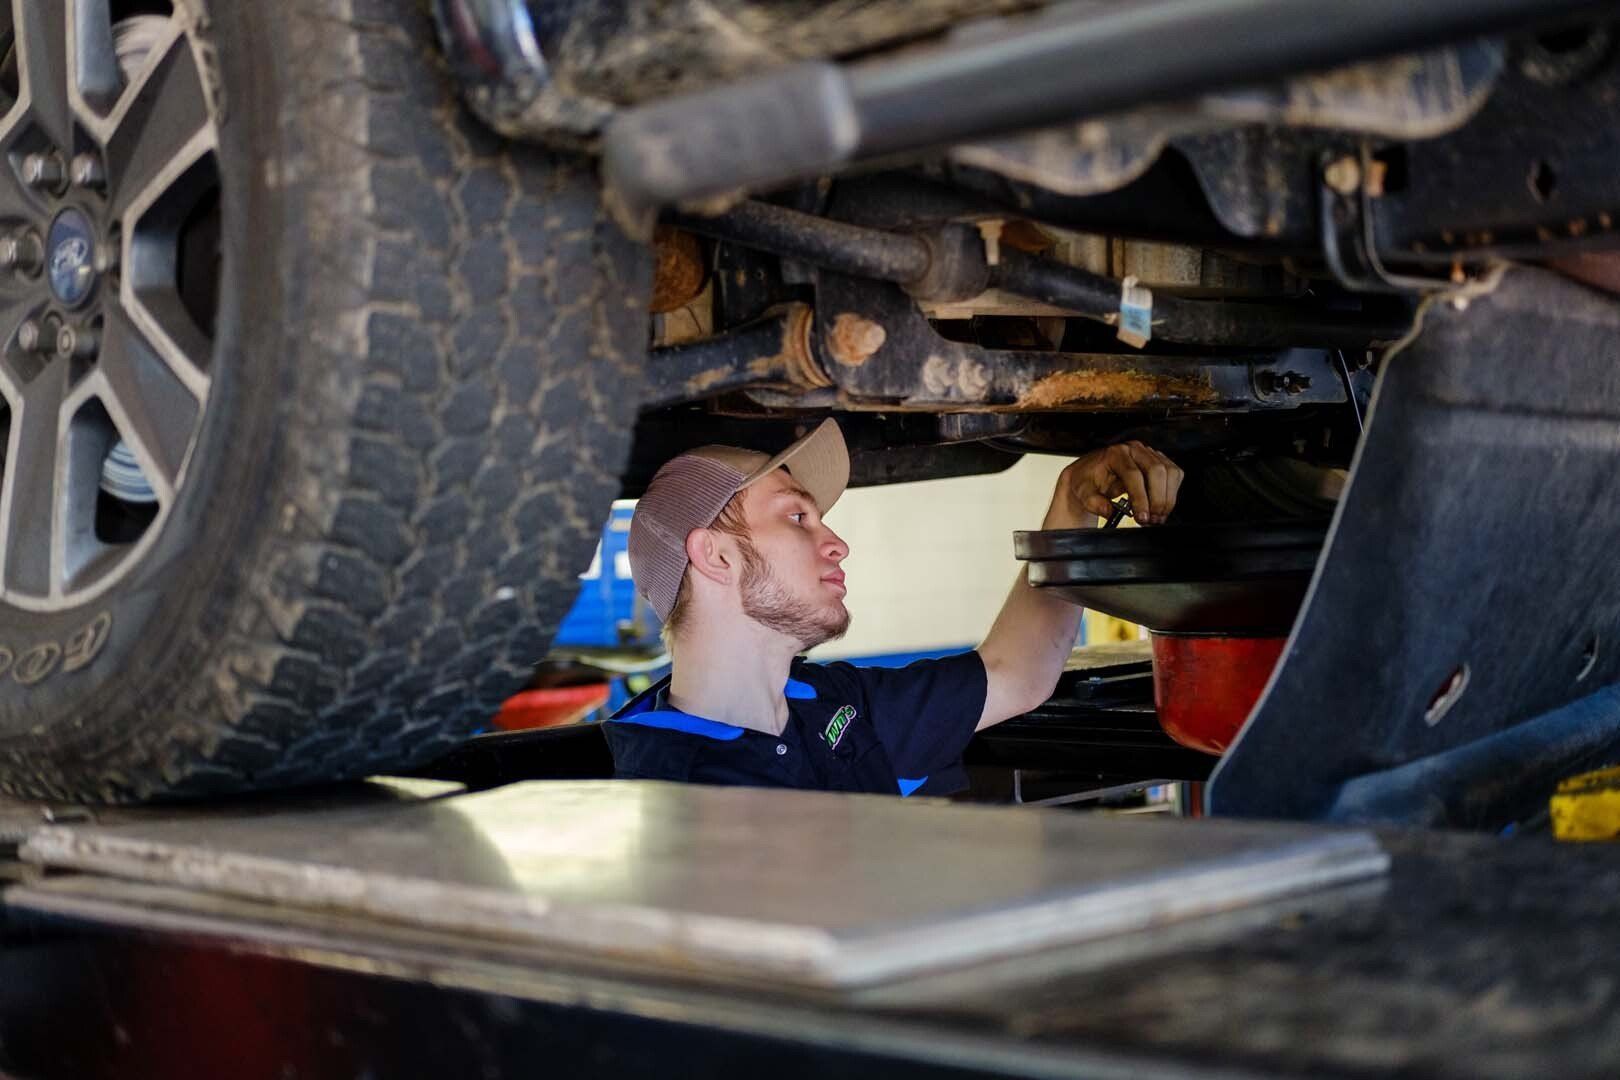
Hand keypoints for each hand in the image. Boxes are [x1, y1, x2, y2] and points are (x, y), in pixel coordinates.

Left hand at [1051, 441, 1183, 526]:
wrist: (1090, 474)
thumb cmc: (1087, 481)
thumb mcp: (1083, 493)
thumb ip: (1094, 503)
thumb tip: (1109, 510)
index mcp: (1115, 454)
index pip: (1133, 474)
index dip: (1141, 498)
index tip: (1142, 517)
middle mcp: (1134, 450)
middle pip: (1157, 470)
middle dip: (1158, 499)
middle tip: (1152, 520)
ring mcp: (1148, 453)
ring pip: (1170, 472)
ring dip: (1168, 498)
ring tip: (1157, 517)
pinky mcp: (1158, 460)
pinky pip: (1174, 474)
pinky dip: (1172, 492)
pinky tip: (1162, 507)